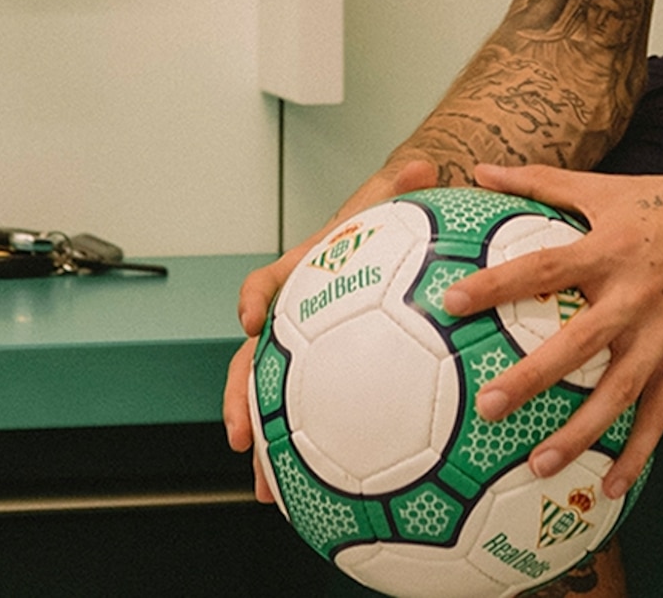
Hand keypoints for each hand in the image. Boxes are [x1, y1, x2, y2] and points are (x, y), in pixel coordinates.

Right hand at [224, 157, 444, 500]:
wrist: (385, 241)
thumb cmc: (383, 222)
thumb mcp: (390, 203)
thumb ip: (401, 188)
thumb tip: (423, 164)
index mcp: (300, 276)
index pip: (265, 284)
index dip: (253, 301)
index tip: (250, 321)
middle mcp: (292, 321)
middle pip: (251, 362)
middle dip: (239, 400)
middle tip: (241, 437)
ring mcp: (304, 354)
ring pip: (273, 402)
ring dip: (266, 446)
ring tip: (266, 492)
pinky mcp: (327, 380)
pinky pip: (314, 418)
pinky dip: (310, 457)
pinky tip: (323, 500)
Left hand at [437, 158, 662, 499]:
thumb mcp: (607, 188)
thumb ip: (541, 183)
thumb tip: (480, 170)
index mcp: (608, 250)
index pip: (543, 267)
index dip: (497, 283)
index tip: (452, 301)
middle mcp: (633, 295)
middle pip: (577, 343)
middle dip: (533, 377)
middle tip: (490, 406)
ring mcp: (662, 333)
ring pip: (618, 391)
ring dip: (580, 431)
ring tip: (539, 464)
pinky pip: (660, 413)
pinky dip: (638, 452)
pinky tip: (610, 485)